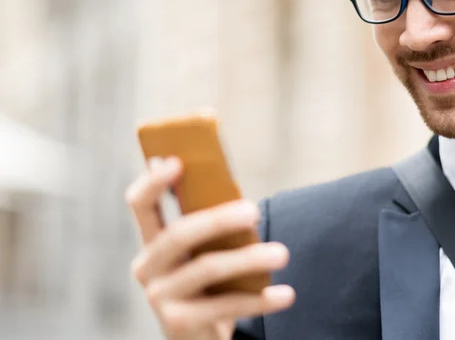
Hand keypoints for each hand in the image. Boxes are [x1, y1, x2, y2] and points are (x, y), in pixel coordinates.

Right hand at [126, 157, 295, 339]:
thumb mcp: (204, 252)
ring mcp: (159, 297)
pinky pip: (225, 306)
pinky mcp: (177, 324)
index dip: (154, 181)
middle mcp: (147, 267)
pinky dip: (259, 300)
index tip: (178, 161)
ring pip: (206, 268)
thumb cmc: (210, 283)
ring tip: (282, 254)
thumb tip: (242, 199)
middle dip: (218, 219)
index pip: (141, 205)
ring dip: (249, 259)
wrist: (201, 337)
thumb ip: (212, 226)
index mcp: (152, 241)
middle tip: (255, 210)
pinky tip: (285, 294)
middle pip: (178, 234)